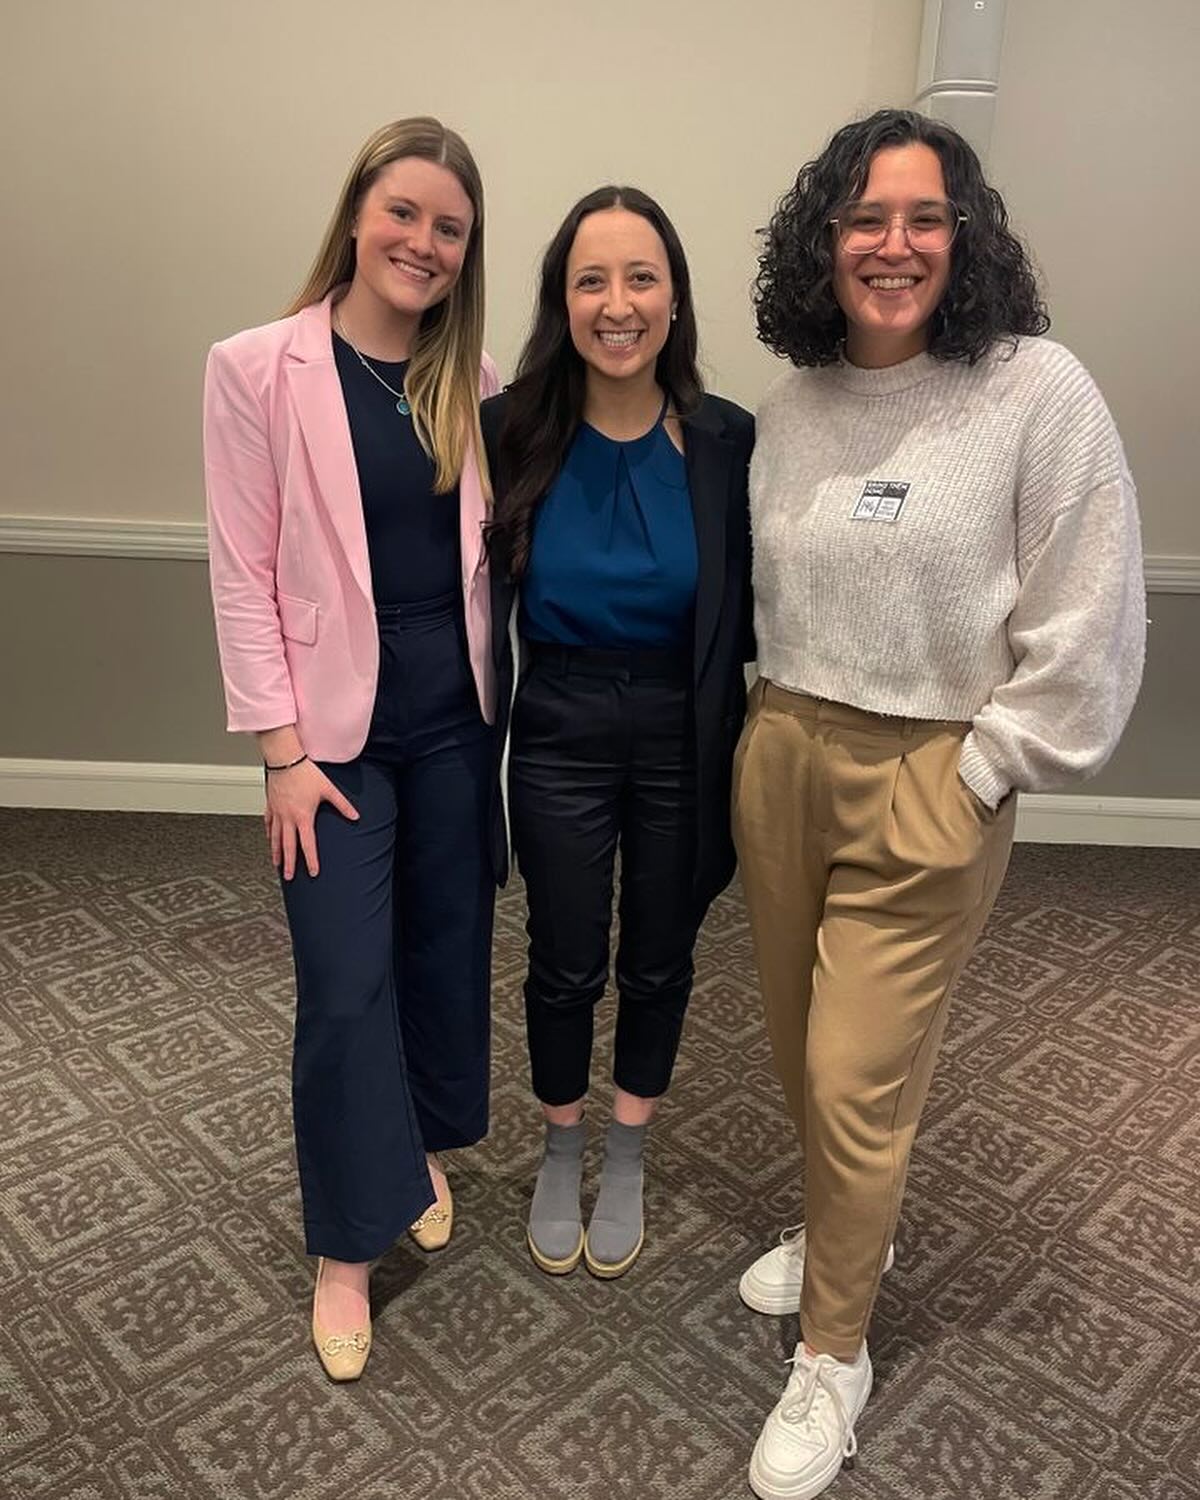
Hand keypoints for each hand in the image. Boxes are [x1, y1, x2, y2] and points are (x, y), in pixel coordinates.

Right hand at [264, 759, 358, 879]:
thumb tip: (356, 816)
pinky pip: (268, 823)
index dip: (311, 860)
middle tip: (289, 877)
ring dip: (276, 852)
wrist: (285, 759)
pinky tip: (269, 839)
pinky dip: (269, 833)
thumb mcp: (328, 789)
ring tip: (277, 864)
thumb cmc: (306, 773)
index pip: (308, 844)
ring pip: (275, 837)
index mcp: (303, 817)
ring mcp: (277, 812)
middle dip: (289, 863)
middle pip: (288, 846)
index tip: (314, 872)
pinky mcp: (270, 805)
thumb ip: (343, 805)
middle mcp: (288, 818)